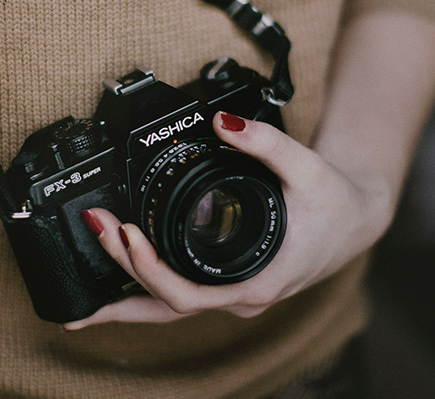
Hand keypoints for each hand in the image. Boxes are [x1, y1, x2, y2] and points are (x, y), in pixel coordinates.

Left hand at [65, 111, 394, 329]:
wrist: (355, 221)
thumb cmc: (336, 204)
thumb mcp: (309, 167)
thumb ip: (266, 143)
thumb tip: (223, 123)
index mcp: (258, 281)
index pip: (188, 295)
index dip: (150, 270)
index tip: (125, 234)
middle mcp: (241, 298)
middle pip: (166, 307)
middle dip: (122, 277)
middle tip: (94, 230)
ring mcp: (232, 296)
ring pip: (169, 312)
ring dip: (126, 300)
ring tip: (79, 304)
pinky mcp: (226, 285)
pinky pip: (179, 299)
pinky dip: (144, 293)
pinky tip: (117, 287)